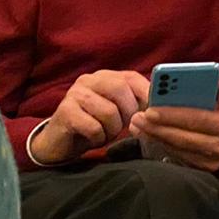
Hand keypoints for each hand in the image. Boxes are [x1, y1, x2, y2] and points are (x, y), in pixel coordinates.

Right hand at [32, 70, 149, 164]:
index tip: (154, 110)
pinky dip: (99, 138)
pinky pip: (94, 127)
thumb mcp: (118, 111)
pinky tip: (93, 138)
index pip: (132, 77)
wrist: (59, 142)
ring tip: (106, 133)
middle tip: (125, 126)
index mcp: (106, 76)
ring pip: (108, 111)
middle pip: (120, 89)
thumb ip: (136, 103)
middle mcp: (89, 80)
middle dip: (128, 112)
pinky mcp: (64, 112)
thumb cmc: (95, 124)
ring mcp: (74, 94)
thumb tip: (159, 106)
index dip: (146, 93)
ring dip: (113, 129)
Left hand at [130, 76, 218, 171]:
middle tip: (137, 117)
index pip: (198, 119)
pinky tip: (150, 136)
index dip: (173, 114)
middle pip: (183, 136)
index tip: (151, 109)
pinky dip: (161, 145)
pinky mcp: (204, 169)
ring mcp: (213, 160)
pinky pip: (178, 156)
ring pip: (178, 148)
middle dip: (157, 127)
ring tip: (138, 125)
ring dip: (155, 136)